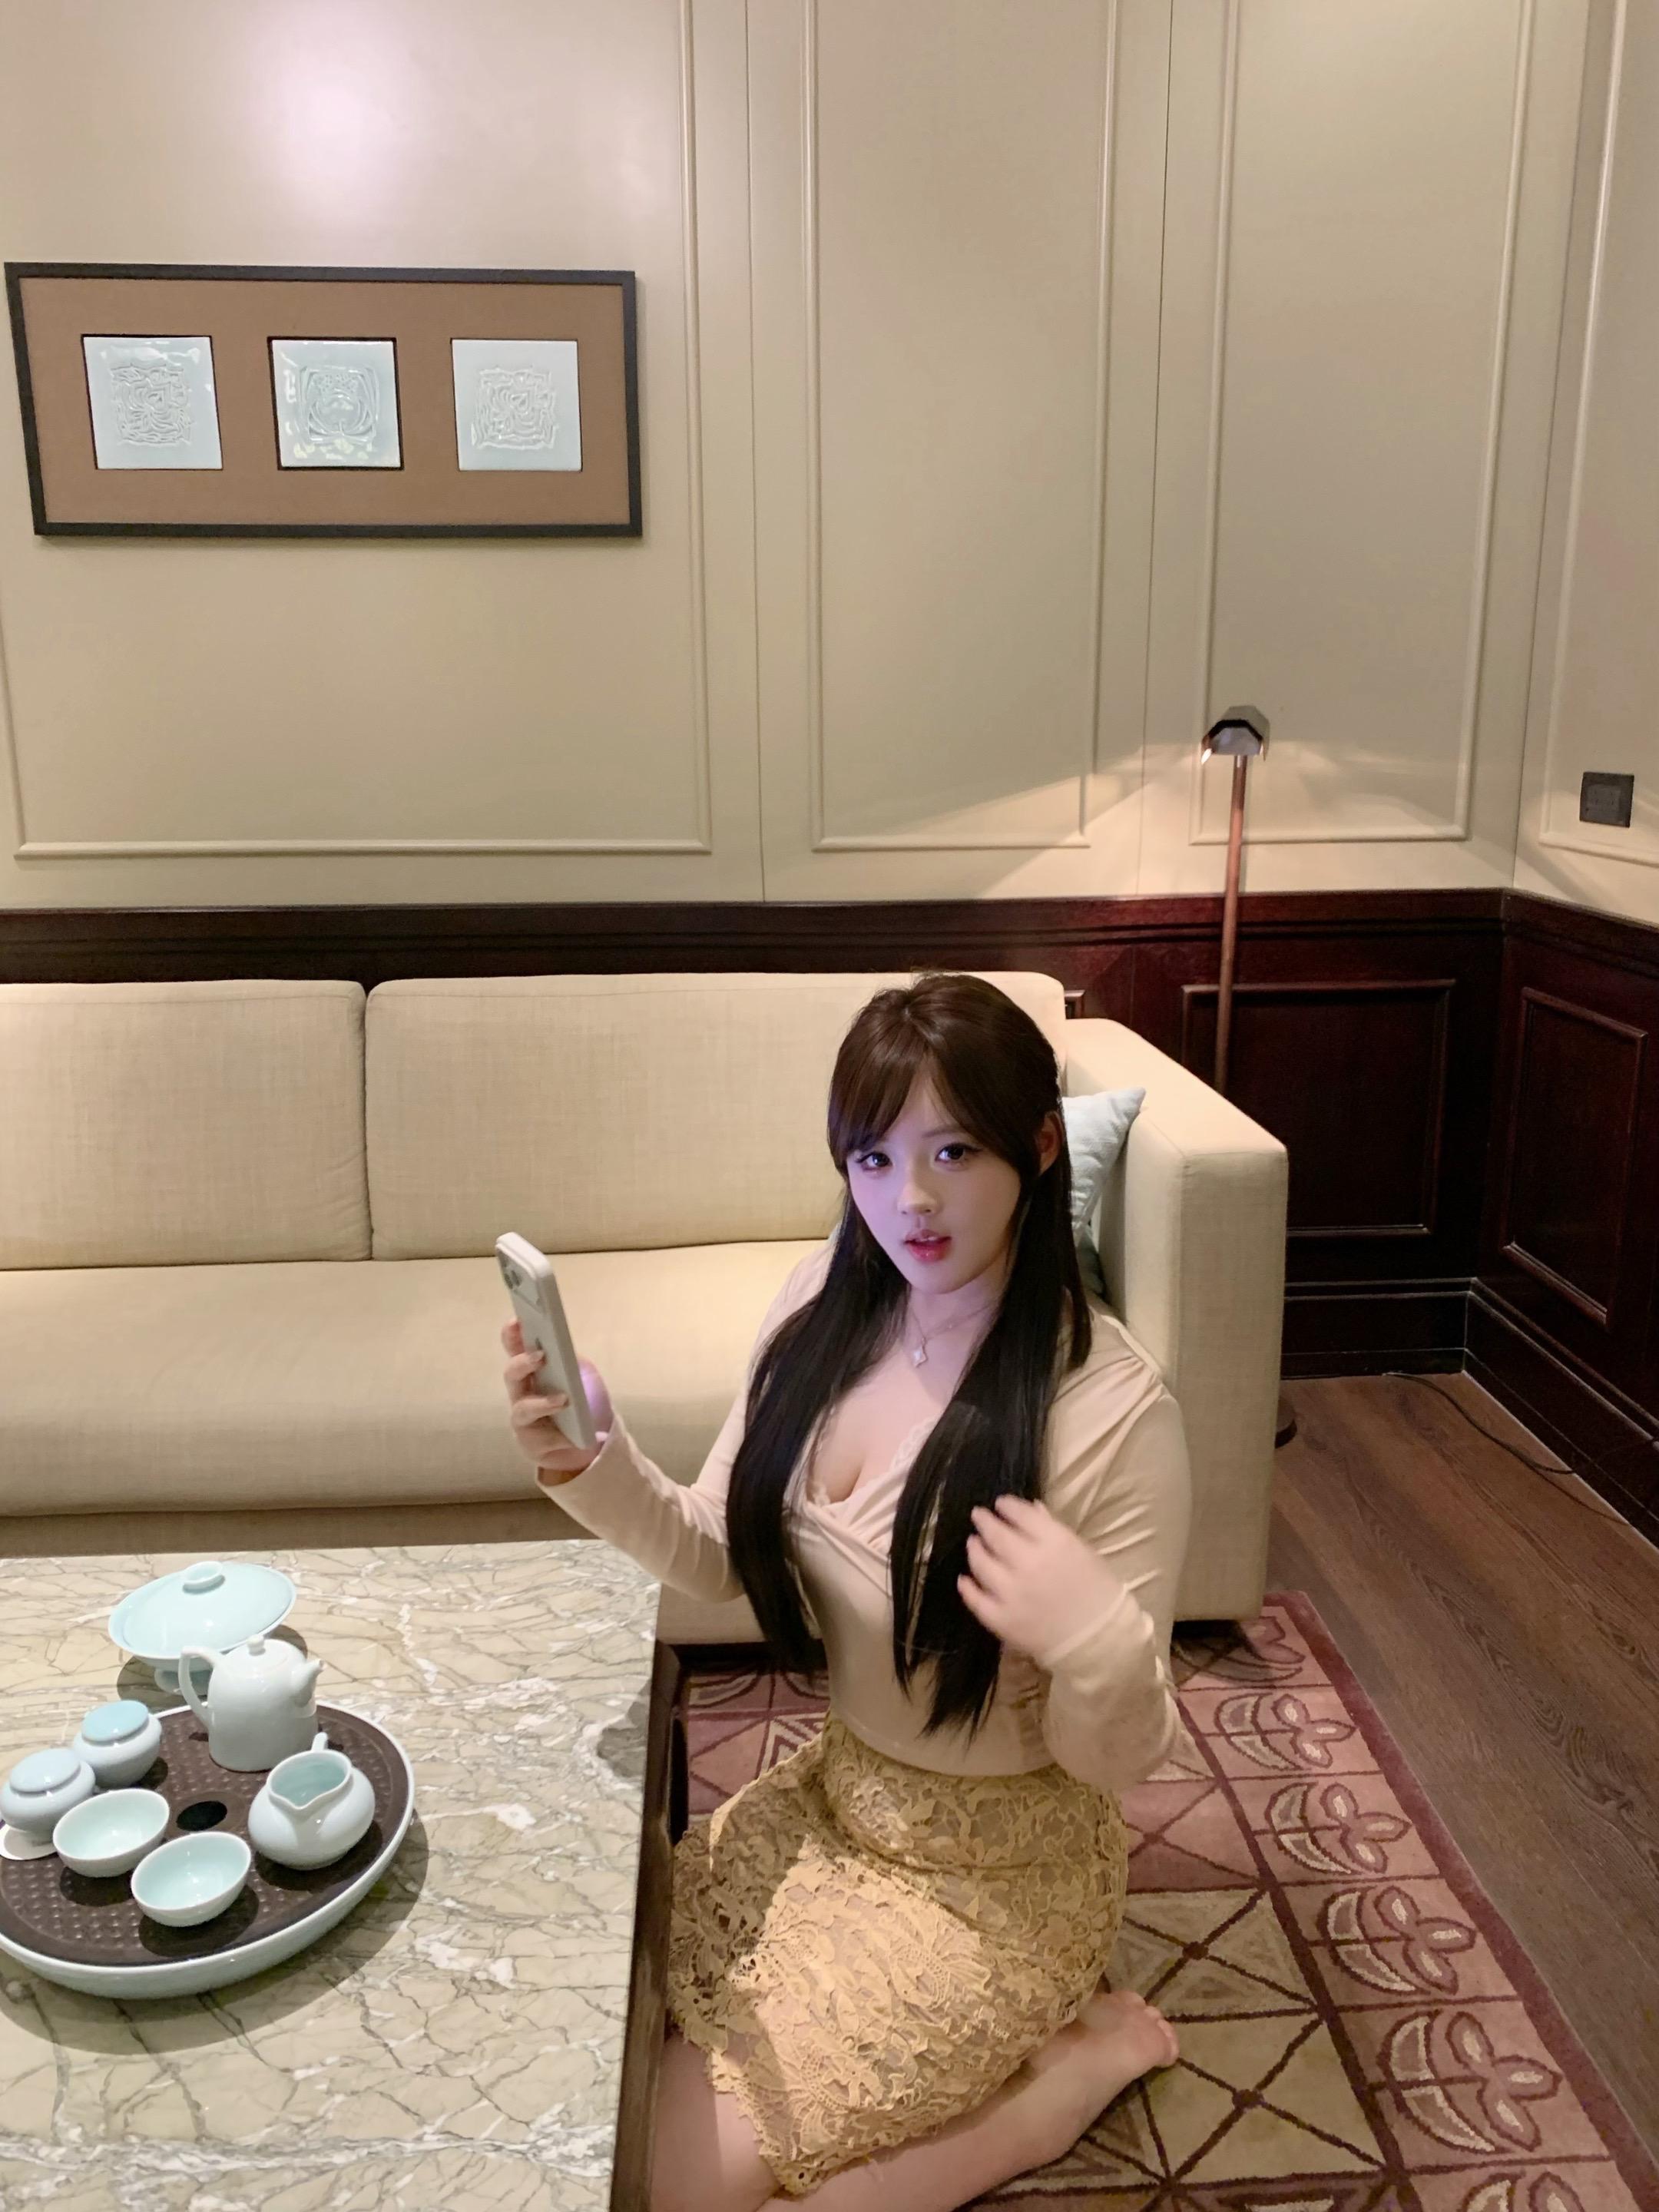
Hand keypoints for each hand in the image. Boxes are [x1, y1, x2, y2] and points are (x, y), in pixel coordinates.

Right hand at [501, 1317, 614, 1482]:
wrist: (584, 1440)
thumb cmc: (578, 1400)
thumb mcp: (579, 1375)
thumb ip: (570, 1362)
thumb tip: (568, 1352)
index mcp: (531, 1369)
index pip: (515, 1347)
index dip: (512, 1334)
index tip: (517, 1320)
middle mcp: (521, 1391)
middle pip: (511, 1374)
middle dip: (523, 1363)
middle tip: (540, 1355)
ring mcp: (523, 1419)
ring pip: (523, 1408)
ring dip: (543, 1403)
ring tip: (564, 1399)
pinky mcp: (531, 1443)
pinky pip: (543, 1439)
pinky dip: (560, 1436)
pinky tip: (573, 1436)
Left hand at [957, 1495, 1124, 1668]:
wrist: (1100, 1640)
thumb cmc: (1098, 1591)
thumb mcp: (1081, 1551)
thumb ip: (1052, 1528)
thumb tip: (1030, 1508)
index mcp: (1055, 1543)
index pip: (1020, 1514)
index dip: (1006, 1506)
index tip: (1000, 1504)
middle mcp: (1029, 1563)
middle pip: (996, 1535)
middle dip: (985, 1522)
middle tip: (978, 1516)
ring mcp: (1012, 1593)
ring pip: (981, 1564)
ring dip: (975, 1550)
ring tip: (973, 1544)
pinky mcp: (1002, 1620)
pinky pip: (976, 1600)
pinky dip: (967, 1588)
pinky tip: (965, 1580)